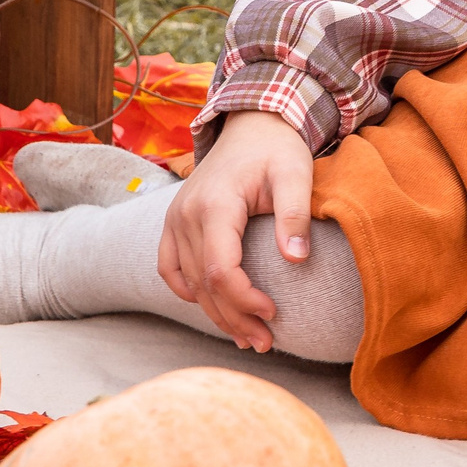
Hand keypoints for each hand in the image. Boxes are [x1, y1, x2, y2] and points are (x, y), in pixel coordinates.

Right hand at [156, 110, 315, 351]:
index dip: (244, 300)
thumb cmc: (277, 149)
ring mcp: (175, 219)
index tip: (274, 313)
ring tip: (247, 337)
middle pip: (203, 284)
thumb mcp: (296, 173)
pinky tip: (211, 307)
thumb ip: (295, 215)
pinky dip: (187, 291)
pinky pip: (169, 267)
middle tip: (266, 343)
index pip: (220, 269)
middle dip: (234, 319)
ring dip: (215, 314)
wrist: (252, 124)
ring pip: (187, 282)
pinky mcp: (175, 222)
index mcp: (215, 205)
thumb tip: (297, 260)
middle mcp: (186, 215)